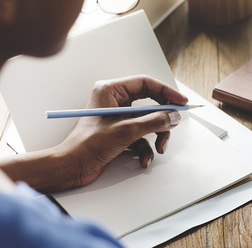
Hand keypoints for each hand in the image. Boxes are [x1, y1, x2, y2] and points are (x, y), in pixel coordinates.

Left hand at [58, 75, 187, 187]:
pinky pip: (141, 135)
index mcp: (111, 91)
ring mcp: (117, 117)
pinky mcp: (119, 132)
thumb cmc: (86, 145)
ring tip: (159, 148)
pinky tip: (144, 159)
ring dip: (156, 136)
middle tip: (174, 124)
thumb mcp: (126, 131)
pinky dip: (146, 148)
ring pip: (148, 121)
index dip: (166, 92)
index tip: (181, 102)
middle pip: (150, 103)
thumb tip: (173, 116)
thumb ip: (154, 121)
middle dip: (162, 118)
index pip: (146, 83)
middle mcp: (114, 101)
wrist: (70, 168)